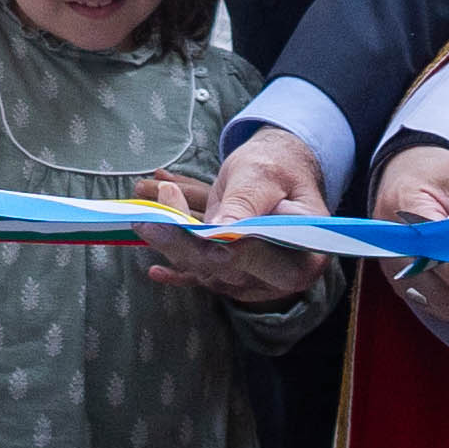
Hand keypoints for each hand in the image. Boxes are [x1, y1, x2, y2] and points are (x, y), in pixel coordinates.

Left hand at [138, 123, 331, 305]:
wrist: (277, 171)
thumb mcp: (263, 175)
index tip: (183, 226)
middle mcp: (280, 277)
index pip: (256, 257)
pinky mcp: (233, 275)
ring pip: (207, 269)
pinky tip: (156, 272)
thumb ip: (245, 203)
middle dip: (182, 244)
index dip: (220, 247)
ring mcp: (256, 280)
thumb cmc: (278, 167)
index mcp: (303, 256)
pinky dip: (177, 271)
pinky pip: (202, 275)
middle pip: (224, 268)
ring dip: (173, 244)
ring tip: (145, 217)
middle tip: (148, 219)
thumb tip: (222, 233)